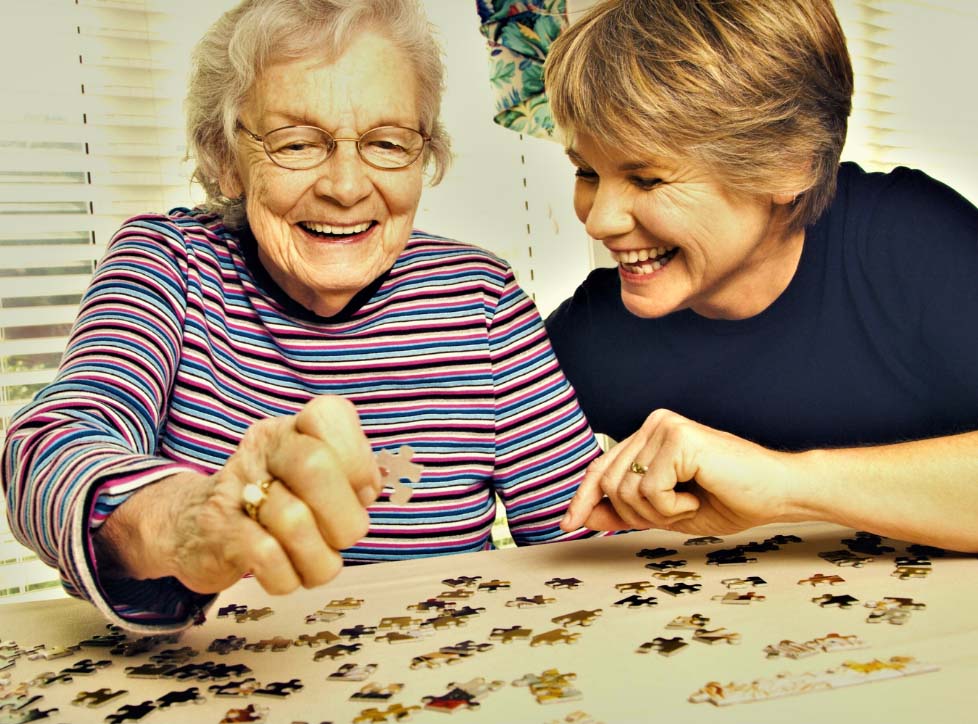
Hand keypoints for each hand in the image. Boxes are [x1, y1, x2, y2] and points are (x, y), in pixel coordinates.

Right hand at [136, 396, 380, 594]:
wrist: (191, 525)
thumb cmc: (271, 501)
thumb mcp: (308, 477)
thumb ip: (347, 475)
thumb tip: (371, 486)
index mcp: (291, 430)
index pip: (329, 415)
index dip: (358, 458)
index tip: (363, 490)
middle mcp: (263, 450)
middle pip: (314, 466)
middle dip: (345, 515)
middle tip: (345, 536)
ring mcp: (236, 488)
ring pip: (294, 521)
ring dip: (320, 558)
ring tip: (317, 561)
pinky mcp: (219, 531)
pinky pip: (267, 557)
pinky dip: (289, 576)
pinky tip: (288, 573)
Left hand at [560, 409, 797, 535]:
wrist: (780, 494)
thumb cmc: (730, 501)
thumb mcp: (666, 513)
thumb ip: (624, 511)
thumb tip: (581, 517)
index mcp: (649, 435)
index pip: (602, 468)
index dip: (583, 499)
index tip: (567, 526)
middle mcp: (653, 423)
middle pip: (608, 483)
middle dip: (636, 515)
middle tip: (678, 513)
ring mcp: (665, 426)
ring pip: (625, 490)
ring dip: (658, 513)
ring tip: (692, 503)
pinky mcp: (679, 438)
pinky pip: (650, 490)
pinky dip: (673, 508)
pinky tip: (699, 496)